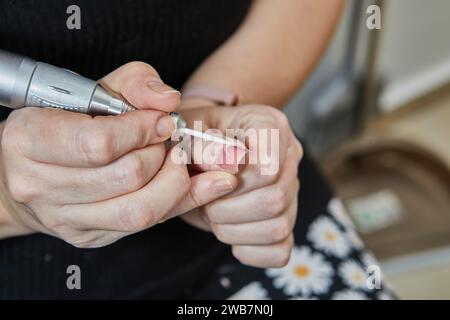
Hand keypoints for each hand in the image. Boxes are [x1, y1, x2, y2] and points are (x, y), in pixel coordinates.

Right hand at [0, 62, 237, 245]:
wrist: (36, 168)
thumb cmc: (70, 122)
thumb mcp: (97, 90)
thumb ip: (135, 83)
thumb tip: (169, 100)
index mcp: (30, 140)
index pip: (100, 143)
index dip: (142, 131)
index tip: (161, 121)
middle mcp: (39, 185)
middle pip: (127, 176)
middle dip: (159, 153)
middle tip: (164, 141)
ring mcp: (63, 218)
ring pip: (140, 209)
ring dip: (171, 181)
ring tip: (173, 161)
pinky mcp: (88, 236)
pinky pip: (145, 225)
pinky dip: (176, 202)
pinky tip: (186, 184)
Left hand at [179, 105, 302, 267]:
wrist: (197, 152)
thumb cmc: (193, 139)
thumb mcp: (187, 133)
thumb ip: (202, 146)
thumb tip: (224, 165)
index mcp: (269, 126)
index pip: (267, 167)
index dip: (234, 183)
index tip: (208, 179)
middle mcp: (288, 156)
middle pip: (275, 199)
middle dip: (229, 209)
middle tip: (206, 201)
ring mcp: (291, 190)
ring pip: (278, 227)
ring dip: (234, 230)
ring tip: (214, 214)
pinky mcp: (284, 219)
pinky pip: (280, 250)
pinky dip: (250, 251)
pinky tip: (230, 233)